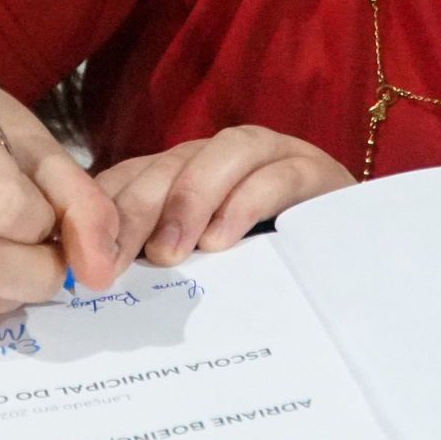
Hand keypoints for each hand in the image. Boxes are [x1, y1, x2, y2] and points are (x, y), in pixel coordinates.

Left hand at [95, 125, 352, 266]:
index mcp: (183, 173)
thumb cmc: (266, 272)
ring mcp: (271, 154)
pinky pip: (277, 174)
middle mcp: (220, 155)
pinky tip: (223, 242)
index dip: (101, 214)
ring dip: (189, 199)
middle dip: (134, 209)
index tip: (81, 263)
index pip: (130, 177)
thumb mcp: (202, 268)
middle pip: (168, 164)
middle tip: (115, 260)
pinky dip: (245, 202)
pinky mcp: (315, 169)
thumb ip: (156, 263)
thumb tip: (93, 286)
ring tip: (170, 253)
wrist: (359, 253)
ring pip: (222, 153)